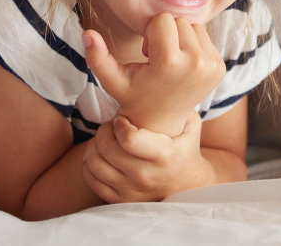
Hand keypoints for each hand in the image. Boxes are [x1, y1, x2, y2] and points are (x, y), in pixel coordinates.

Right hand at [82, 13, 225, 135]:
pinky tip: (182, 65)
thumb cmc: (134, 96)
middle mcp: (197, 63)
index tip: (148, 56)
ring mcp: (212, 66)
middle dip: (165, 34)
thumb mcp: (113, 80)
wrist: (162, 121)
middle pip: (179, 21)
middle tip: (158, 59)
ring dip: (179, 38)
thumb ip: (97, 57)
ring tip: (170, 61)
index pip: (162, 19)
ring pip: (193, 26)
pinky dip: (193, 45)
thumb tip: (86, 32)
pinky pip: (205, 36)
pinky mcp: (221, 67)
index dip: (150, 34)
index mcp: (171, 63)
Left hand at [82, 112, 209, 203]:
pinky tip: (101, 155)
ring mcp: (131, 190)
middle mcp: (145, 175)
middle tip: (111, 125)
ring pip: (94, 164)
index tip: (121, 118)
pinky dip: (89, 164)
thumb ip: (180, 105)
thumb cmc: (186, 149)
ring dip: (94, 145)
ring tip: (105, 139)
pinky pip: (91, 180)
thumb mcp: (190, 126)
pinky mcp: (120, 200)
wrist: (188, 186)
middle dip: (104, 130)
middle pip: (106, 148)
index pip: (128, 139)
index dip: (119, 124)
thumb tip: (165, 81)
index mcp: (163, 155)